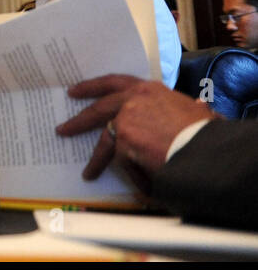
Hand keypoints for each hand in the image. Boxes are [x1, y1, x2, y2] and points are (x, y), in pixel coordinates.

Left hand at [56, 74, 215, 180]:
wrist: (206, 148)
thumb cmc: (204, 131)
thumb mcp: (193, 111)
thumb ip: (183, 110)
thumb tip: (197, 109)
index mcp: (149, 89)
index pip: (115, 82)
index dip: (94, 86)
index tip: (76, 90)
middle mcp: (133, 99)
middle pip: (99, 108)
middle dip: (80, 120)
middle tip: (64, 128)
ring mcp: (125, 118)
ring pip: (106, 139)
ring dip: (96, 158)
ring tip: (88, 172)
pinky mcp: (124, 139)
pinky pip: (123, 160)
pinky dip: (131, 175)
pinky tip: (135, 186)